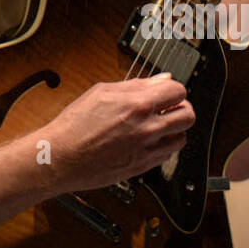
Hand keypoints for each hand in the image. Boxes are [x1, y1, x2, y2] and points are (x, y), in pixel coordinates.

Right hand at [39, 74, 195, 192]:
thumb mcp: (102, 93)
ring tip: (159, 126)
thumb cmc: (74, 125)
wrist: (60, 157)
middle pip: (188, 116)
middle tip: (169, 109)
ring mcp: (145, 150)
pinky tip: (148, 141)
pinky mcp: (141, 167)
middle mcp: (146, 128)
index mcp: (136, 105)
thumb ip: (137, 85)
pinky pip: (167, 156)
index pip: (178, 92)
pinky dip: (163, 147)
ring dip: (174, 130)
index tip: (167, 93)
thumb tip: (161, 80)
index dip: (174, 90)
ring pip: (182, 138)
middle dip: (181, 108)